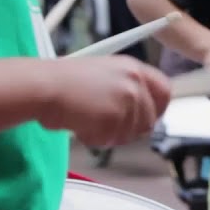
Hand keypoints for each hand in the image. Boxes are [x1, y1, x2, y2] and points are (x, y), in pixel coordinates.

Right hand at [41, 56, 170, 146]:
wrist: (45, 86)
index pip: (164, 91)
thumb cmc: (64, 80)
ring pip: (128, 135)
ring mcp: (126, 102)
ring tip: (86, 119)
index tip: (148, 118)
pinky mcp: (113, 120)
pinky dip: (93, 138)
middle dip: (130, 129)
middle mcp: (134, 83)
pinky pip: (109, 141)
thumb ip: (125, 87)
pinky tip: (79, 124)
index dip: (157, 108)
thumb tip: (137, 109)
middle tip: (108, 126)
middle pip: (149, 120)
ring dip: (108, 134)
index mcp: (133, 68)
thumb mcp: (104, 72)